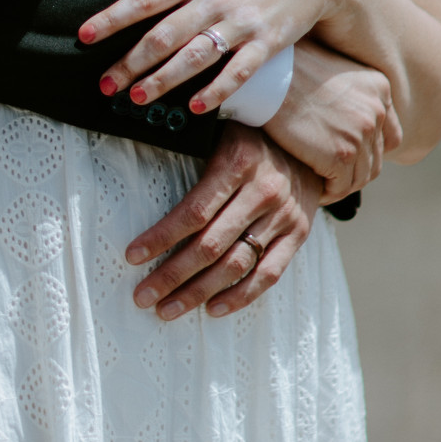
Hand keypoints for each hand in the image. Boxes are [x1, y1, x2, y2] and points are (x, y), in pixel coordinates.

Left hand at [79, 0, 357, 111]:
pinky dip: (215, 91)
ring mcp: (242, 22)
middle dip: (130, 61)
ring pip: (195, 57)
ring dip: (163, 80)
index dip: (112, 18)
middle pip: (164, 34)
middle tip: (104, 84)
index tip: (83, 36)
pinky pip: (237, 72)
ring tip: (136, 99)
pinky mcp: (268, 43)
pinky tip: (194, 107)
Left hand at [126, 125, 321, 320]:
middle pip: (210, 245)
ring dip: (198, 292)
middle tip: (143, 296)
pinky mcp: (299, 234)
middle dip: (172, 275)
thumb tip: (139, 181)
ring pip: (236, 264)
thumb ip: (191, 154)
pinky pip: (269, 273)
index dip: (161, 237)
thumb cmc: (249, 139)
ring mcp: (283, 216)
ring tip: (168, 309)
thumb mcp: (221, 132)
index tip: (132, 256)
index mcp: (237, 163)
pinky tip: (213, 309)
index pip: (193, 211)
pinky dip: (240, 296)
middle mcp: (262, 191)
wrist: (308, 144)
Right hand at [266, 40, 401, 199]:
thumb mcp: (332, 72)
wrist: (267, 77)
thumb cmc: (287, 72)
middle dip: (354, 171)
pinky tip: (313, 189)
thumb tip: (345, 125)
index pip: (389, 135)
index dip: (370, 151)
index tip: (349, 157)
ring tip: (321, 185)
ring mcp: (362, 134)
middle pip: (375, 159)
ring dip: (341, 185)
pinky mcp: (341, 155)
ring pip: (360, 177)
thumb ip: (350, 97)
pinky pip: (341, 188)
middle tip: (330, 176)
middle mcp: (376, 111)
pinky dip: (328, 193)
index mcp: (379, 88)